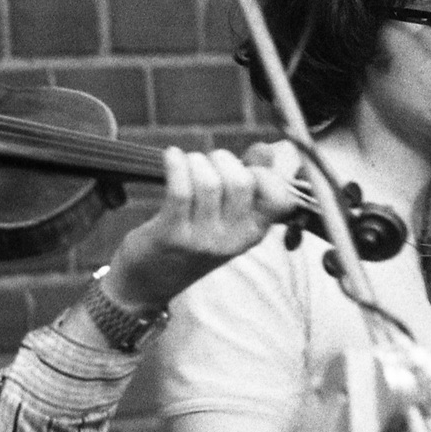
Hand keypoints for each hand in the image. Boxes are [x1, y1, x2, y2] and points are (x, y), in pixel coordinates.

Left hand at [102, 144, 300, 310]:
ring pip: (209, 182)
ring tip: (187, 162)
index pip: (280, 198)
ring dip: (196, 161)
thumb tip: (265, 148)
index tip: (245, 168)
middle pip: (241, 182)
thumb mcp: (228, 218)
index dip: (265, 173)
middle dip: (223, 159)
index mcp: (254, 233)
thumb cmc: (192, 240)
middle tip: (208, 161)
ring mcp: (203, 239)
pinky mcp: (171, 235)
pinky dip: (176, 164)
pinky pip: (179, 190)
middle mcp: (233, 239)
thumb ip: (249, 182)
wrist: (150, 283)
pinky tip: (171, 156)